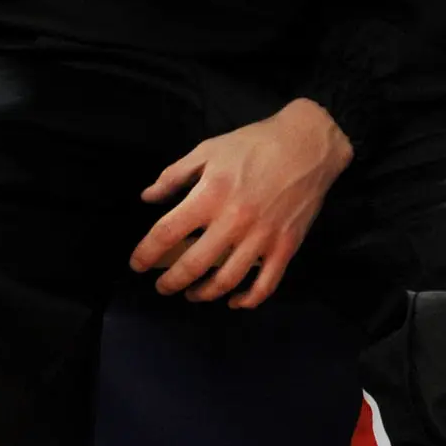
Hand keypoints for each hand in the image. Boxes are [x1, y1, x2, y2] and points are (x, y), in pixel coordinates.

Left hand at [130, 100, 351, 309]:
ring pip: (227, 280)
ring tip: (192, 294)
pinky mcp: (286, 246)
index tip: (137, 264)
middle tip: (162, 287)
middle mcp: (234, 221)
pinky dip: (248, 300)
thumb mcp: (209, 149)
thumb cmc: (254, 144)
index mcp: (210, 195)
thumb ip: (175, 175)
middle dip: (171, 282)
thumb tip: (147, 198)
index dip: (146, 253)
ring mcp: (262, 237)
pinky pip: (266, 284)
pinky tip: (233, 301)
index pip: (167, 233)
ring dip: (204, 293)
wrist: (307, 145)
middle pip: (193, 264)